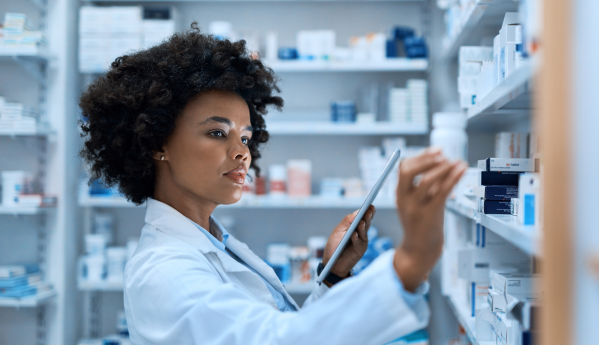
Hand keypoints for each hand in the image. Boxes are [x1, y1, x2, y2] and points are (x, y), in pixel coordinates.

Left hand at [321, 205, 375, 285]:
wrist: (332, 263)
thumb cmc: (334, 246)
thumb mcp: (338, 231)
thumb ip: (347, 221)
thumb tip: (358, 211)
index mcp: (354, 226)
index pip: (362, 216)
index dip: (366, 211)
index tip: (370, 205)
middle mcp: (360, 232)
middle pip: (365, 222)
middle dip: (368, 216)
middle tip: (370, 210)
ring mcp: (361, 241)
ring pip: (364, 231)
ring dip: (363, 226)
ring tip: (362, 221)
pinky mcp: (360, 250)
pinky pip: (359, 242)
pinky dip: (356, 238)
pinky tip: (354, 234)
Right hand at [393, 148, 466, 291]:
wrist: (419, 251)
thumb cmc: (422, 224)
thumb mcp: (418, 202)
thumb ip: (426, 184)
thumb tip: (442, 161)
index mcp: (400, 193)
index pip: (404, 167)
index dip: (420, 156)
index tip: (437, 151)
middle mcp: (404, 198)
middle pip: (408, 171)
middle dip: (426, 159)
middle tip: (443, 154)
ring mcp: (416, 207)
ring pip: (427, 180)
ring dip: (444, 168)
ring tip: (458, 162)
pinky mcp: (430, 215)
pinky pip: (442, 192)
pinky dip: (453, 178)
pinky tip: (462, 170)